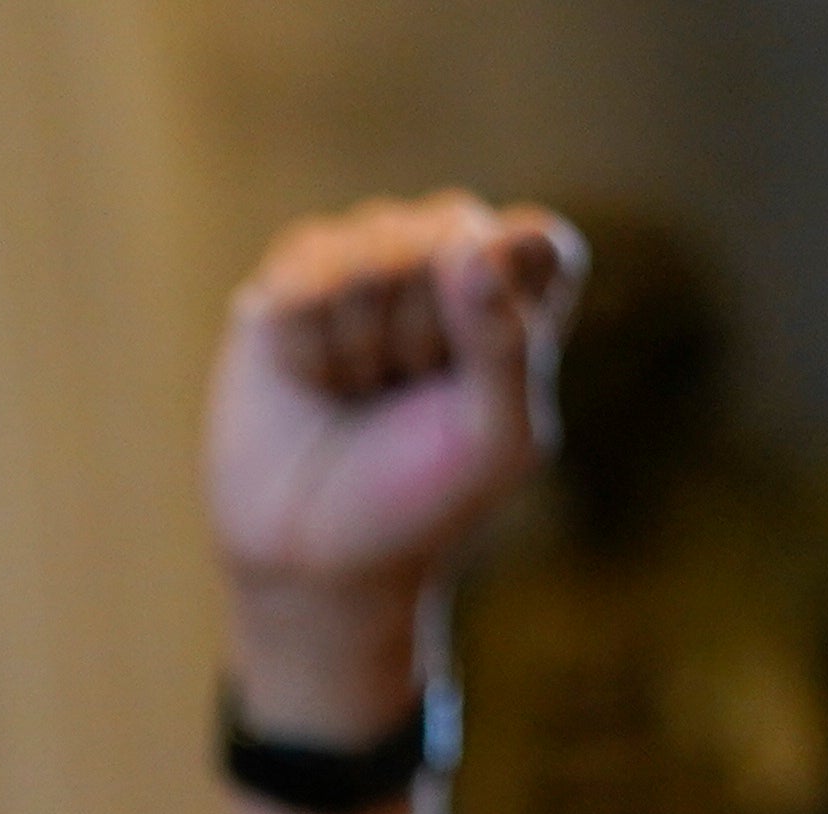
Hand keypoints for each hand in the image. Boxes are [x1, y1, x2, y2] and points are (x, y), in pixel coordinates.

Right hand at [203, 192, 578, 726]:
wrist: (312, 560)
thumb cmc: (421, 504)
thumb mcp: (497, 445)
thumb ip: (510, 346)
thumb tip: (467, 249)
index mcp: (519, 297)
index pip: (536, 244)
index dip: (503, 298)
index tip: (481, 369)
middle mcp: (446, 259)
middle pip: (447, 239)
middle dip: (425, 336)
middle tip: (407, 397)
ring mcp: (366, 261)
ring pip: (368, 258)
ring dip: (360, 348)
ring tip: (359, 393)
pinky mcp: (291, 279)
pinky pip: (301, 281)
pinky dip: (304, 347)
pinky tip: (311, 382)